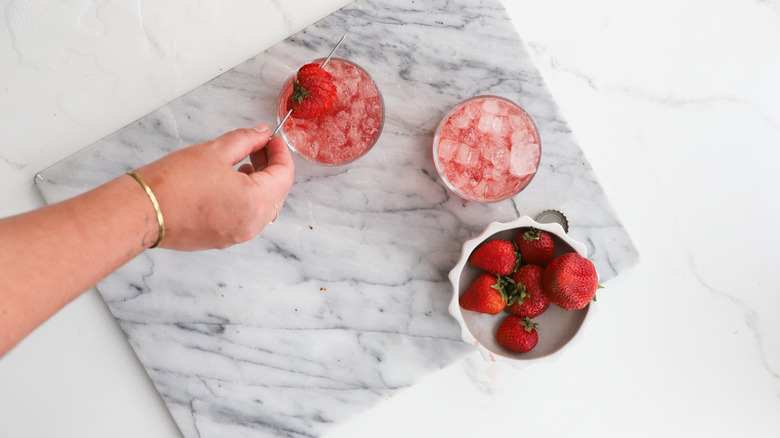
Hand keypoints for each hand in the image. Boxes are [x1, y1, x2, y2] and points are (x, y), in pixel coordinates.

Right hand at [133, 124, 293, 250]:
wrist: (142, 211)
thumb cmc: (174, 183)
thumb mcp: (215, 151)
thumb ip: (245, 140)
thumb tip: (261, 134)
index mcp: (255, 202)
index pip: (285, 175)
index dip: (281, 153)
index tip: (273, 139)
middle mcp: (252, 224)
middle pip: (277, 193)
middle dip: (272, 168)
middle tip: (259, 147)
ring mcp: (238, 236)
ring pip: (263, 207)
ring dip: (260, 184)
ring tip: (244, 163)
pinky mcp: (222, 240)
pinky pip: (246, 218)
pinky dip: (247, 199)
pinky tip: (231, 183)